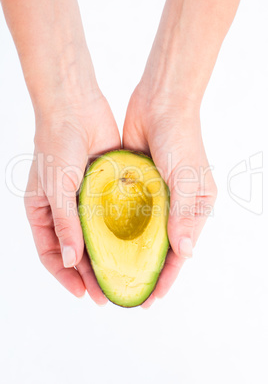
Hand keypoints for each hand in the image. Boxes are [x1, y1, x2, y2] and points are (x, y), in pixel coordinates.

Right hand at [25, 91, 120, 303]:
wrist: (75, 107)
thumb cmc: (55, 145)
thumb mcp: (56, 187)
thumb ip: (64, 223)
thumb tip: (70, 260)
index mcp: (43, 212)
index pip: (51, 253)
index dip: (64, 276)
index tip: (82, 293)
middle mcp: (64, 210)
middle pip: (76, 250)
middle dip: (89, 274)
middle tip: (107, 294)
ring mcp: (85, 200)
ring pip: (96, 237)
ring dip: (107, 256)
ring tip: (123, 276)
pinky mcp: (104, 189)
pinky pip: (112, 216)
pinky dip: (120, 232)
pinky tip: (134, 246)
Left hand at [123, 84, 216, 307]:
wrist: (160, 102)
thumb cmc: (181, 137)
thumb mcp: (186, 176)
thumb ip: (184, 213)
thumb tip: (186, 251)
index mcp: (193, 207)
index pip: (180, 251)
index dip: (166, 277)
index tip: (149, 299)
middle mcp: (174, 206)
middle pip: (158, 247)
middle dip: (145, 270)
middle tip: (125, 291)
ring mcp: (154, 196)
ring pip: (140, 233)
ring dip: (128, 251)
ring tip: (110, 273)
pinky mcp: (136, 184)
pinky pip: (126, 212)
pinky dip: (116, 227)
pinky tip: (102, 241)